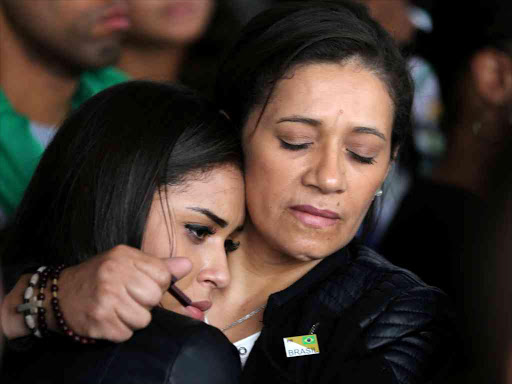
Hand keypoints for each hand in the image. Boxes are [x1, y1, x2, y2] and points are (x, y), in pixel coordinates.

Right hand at [58, 245, 191, 341]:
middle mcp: (114, 274)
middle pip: (154, 298)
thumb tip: (187, 265)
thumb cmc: (100, 277)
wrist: (59, 295)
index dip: (157, 284)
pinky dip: (120, 330)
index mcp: (125, 256)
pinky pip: (127, 334)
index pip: (163, 276)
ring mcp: (105, 298)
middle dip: (145, 303)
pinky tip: (109, 319)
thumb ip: (158, 265)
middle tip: (128, 298)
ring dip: (133, 319)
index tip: (142, 285)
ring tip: (118, 309)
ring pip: (143, 319)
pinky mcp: (99, 321)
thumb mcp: (126, 262)